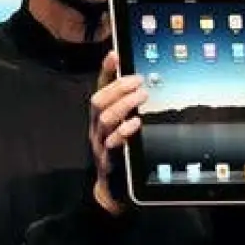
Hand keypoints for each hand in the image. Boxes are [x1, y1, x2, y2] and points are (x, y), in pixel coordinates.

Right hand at [90, 50, 146, 214]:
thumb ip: (133, 109)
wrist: (115, 190)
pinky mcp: (108, 160)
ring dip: (123, 104)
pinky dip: (124, 131)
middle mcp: (97, 127)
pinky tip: (136, 123)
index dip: (106, 70)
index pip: (100, 87)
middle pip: (98, 100)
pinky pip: (112, 143)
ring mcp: (100, 144)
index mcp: (101, 116)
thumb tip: (147, 85)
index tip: (115, 54)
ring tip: (141, 96)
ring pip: (104, 118)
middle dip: (118, 87)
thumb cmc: (123, 153)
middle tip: (139, 80)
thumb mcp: (126, 128)